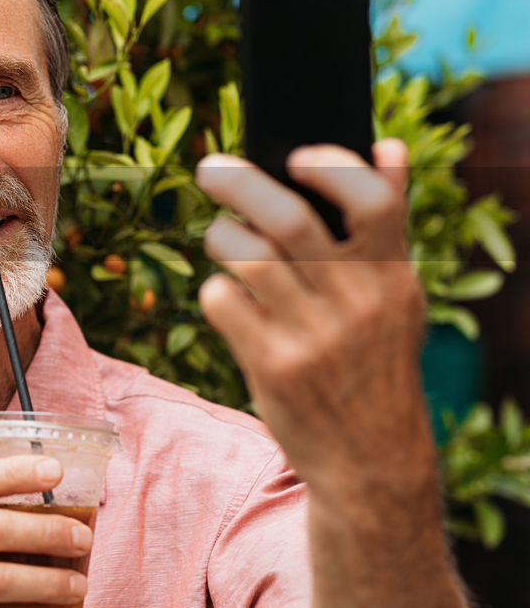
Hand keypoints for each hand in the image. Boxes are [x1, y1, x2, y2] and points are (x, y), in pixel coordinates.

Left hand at [194, 140, 436, 505]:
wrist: (370, 461)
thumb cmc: (375, 361)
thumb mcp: (398, 297)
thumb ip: (387, 225)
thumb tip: (389, 145)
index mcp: (392, 278)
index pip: (372, 201)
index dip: (331, 166)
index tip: (297, 153)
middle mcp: (356, 304)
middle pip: (287, 218)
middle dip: (238, 182)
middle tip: (210, 167)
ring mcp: (313, 337)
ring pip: (245, 255)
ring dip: (221, 235)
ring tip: (222, 236)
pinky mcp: (272, 367)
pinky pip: (222, 300)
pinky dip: (215, 288)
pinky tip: (227, 296)